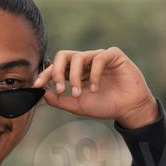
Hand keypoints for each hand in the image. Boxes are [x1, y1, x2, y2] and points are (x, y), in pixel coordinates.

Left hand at [32, 47, 159, 126]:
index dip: (45, 75)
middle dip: (57, 71)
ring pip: (79, 57)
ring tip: (79, 93)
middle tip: (61, 89)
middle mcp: (86, 62)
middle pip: (63, 55)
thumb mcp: (77, 105)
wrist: (128, 109)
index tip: (37, 86)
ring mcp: (99, 57)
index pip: (56, 66)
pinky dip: (94, 75)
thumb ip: (58, 99)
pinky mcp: (114, 55)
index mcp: (76, 71)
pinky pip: (99, 58)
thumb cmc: (105, 105)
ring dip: (75, 77)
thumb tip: (40, 92)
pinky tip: (96, 88)